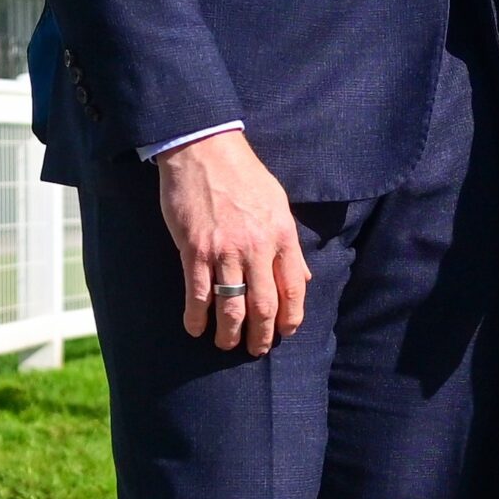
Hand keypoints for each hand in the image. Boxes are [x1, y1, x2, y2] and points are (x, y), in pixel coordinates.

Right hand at [156, 132, 309, 355]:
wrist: (204, 149)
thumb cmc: (243, 175)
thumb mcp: (278, 204)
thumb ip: (290, 244)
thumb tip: (303, 279)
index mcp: (281, 235)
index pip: (293, 288)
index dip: (290, 317)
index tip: (285, 332)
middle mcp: (256, 247)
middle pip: (264, 305)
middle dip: (261, 335)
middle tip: (256, 349)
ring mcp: (224, 250)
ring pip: (231, 306)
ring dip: (229, 333)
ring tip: (227, 344)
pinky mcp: (195, 250)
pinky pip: (198, 293)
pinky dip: (197, 317)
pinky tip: (196, 328)